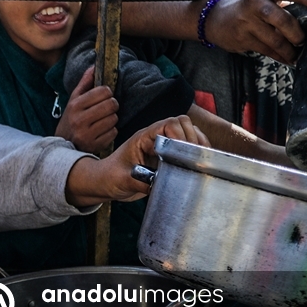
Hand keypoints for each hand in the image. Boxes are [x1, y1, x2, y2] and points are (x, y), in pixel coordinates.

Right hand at [54, 66, 118, 154]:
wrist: (62, 145)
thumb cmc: (70, 120)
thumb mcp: (73, 101)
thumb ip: (84, 83)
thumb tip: (94, 66)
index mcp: (75, 105)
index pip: (103, 91)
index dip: (107, 93)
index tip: (103, 97)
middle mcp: (79, 119)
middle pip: (111, 104)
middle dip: (112, 105)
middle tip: (106, 108)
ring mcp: (87, 134)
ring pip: (113, 119)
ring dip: (111, 119)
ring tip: (102, 121)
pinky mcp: (94, 145)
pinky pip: (113, 132)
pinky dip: (111, 131)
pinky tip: (102, 132)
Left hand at [66, 115, 209, 205]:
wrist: (104, 183)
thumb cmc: (109, 178)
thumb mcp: (122, 180)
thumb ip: (140, 180)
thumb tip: (160, 183)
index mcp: (143, 138)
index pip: (169, 124)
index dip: (181, 135)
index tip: (186, 152)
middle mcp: (155, 138)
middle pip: (183, 124)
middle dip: (194, 138)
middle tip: (198, 158)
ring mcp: (162, 146)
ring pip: (188, 133)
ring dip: (198, 144)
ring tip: (202, 160)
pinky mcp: (167, 156)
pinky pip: (186, 147)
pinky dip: (196, 153)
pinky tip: (198, 165)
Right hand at [202, 0, 306, 64]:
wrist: (213, 19)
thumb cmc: (245, 7)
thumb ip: (280, 4)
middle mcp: (255, 3)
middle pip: (282, 20)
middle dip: (296, 34)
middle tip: (303, 41)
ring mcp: (247, 21)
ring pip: (275, 39)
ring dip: (289, 50)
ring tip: (296, 55)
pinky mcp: (242, 38)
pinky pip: (265, 50)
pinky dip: (278, 56)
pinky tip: (286, 59)